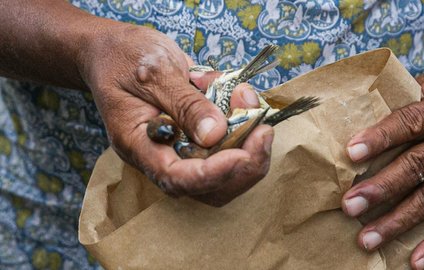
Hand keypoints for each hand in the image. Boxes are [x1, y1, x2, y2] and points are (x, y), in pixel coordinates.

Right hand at [80, 22, 272, 205]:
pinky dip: (243, 124)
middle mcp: (160, 154)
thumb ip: (185, 103)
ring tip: (252, 104)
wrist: (112, 49)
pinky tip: (240, 95)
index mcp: (138, 144)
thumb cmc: (123, 56)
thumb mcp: (154, 71)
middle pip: (207, 187)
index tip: (242, 154)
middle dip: (244, 165)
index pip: (175, 178)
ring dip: (249, 144)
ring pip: (223, 173)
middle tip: (263, 131)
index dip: (212, 174)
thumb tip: (216, 135)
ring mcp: (179, 148)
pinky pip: (226, 146)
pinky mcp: (194, 137)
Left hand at [341, 57, 423, 268]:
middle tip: (350, 205)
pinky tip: (416, 259)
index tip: (352, 153)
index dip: (381, 138)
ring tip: (368, 238)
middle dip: (382, 188)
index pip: (411, 122)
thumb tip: (363, 119)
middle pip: (420, 165)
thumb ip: (408, 100)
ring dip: (399, 221)